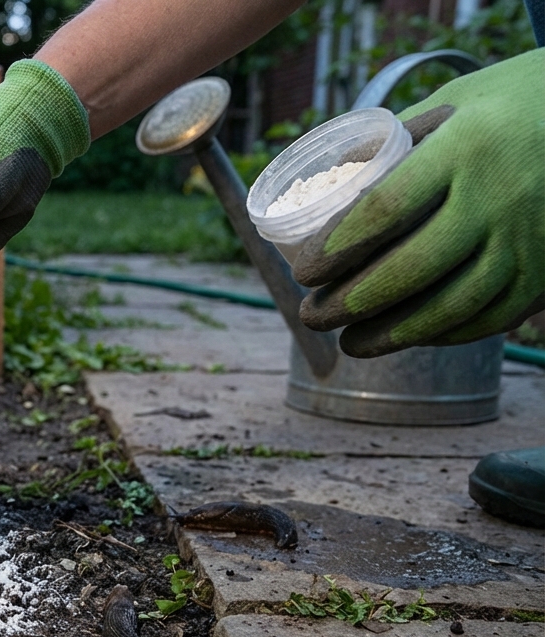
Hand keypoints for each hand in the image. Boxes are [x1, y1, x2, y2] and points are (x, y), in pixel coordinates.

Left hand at [294, 49, 544, 357]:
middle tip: (311, 315)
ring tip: (348, 342)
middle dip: (350, 303)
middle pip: (412, 268)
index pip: (384, 210)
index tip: (302, 272)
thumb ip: (390, 146)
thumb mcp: (447, 105)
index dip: (335, 249)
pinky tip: (407, 337)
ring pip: (452, 305)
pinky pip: (491, 316)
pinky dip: (442, 334)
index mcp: (465, 148)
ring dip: (391, 334)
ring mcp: (530, 237)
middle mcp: (501, 196)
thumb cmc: (504, 106)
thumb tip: (322, 188)